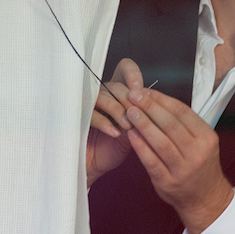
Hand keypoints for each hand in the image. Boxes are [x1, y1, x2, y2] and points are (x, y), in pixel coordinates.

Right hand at [86, 59, 143, 187]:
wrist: (96, 164)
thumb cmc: (116, 146)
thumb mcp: (134, 131)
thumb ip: (142, 117)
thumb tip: (155, 108)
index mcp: (118, 91)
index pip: (125, 69)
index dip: (132, 73)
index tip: (140, 88)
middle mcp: (104, 92)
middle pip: (116, 85)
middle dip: (128, 100)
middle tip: (137, 116)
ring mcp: (89, 103)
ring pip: (104, 96)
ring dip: (118, 111)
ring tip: (128, 127)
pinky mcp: (78, 115)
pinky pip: (91, 113)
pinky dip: (105, 123)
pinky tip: (115, 133)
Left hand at [125, 88, 233, 233]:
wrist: (205, 198)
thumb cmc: (199, 163)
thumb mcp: (201, 141)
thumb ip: (183, 122)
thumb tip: (154, 98)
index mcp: (206, 138)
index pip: (182, 112)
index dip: (161, 99)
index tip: (145, 90)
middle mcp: (197, 153)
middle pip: (170, 124)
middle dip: (149, 107)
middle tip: (133, 95)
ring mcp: (183, 169)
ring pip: (160, 142)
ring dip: (142, 124)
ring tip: (129, 111)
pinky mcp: (168, 182)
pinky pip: (151, 161)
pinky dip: (140, 146)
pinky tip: (130, 134)